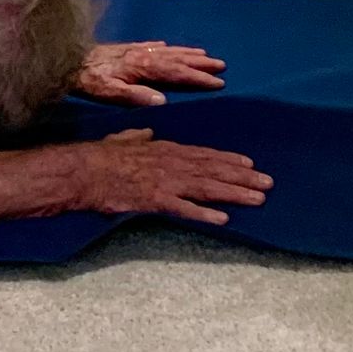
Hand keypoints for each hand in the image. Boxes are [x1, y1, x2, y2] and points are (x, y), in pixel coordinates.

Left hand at [74, 40, 225, 105]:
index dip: (198, 78)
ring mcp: (134, 49)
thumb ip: (135, 96)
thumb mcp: (109, 92)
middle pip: (177, 59)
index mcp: (142, 67)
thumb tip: (161, 100)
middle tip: (222, 66)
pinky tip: (168, 46)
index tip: (218, 82)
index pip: (176, 73)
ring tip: (205, 55)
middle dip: (200, 64)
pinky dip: (164, 47)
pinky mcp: (125, 48)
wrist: (67, 61)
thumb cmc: (88, 80)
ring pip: (167, 50)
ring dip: (186, 53)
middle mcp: (142, 55)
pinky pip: (151, 46)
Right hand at [82, 128, 271, 225]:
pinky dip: (205, 213)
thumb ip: (139, 137)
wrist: (83, 171)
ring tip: (258, 199)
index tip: (251, 165)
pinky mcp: (155, 200)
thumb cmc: (102, 157)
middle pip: (213, 170)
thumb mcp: (124, 139)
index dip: (229, 160)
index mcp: (166, 149)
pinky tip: (224, 219)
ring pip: (207, 187)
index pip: (205, 154)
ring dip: (234, 193)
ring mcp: (165, 181)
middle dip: (243, 177)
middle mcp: (171, 162)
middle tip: (269, 183)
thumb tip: (148, 131)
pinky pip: (185, 209)